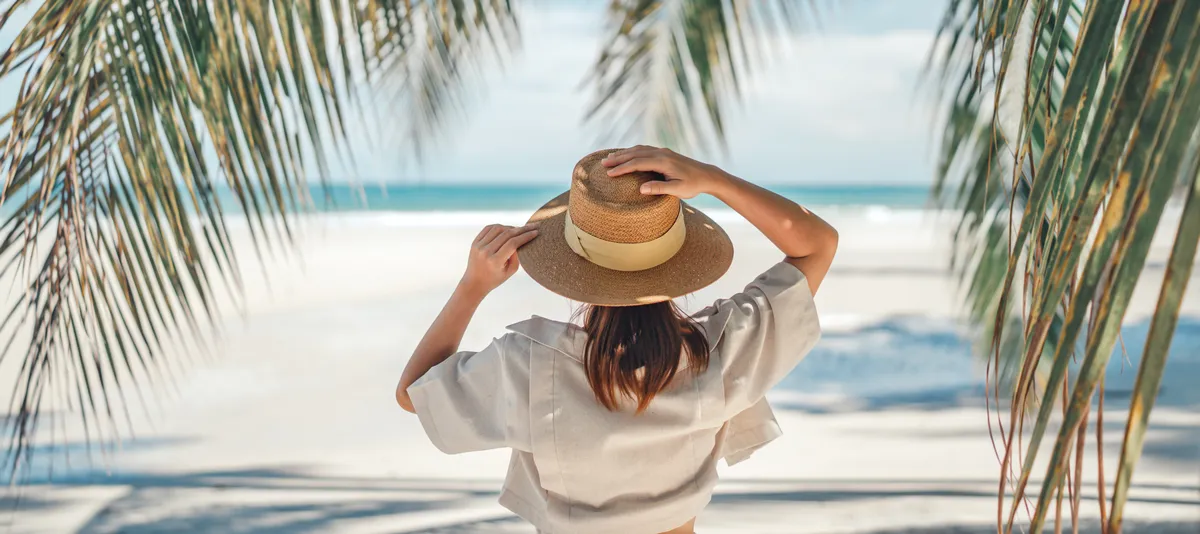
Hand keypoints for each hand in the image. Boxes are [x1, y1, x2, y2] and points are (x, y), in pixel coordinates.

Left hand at [461, 223, 538, 295]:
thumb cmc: (495, 279)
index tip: (536, 232)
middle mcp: (485, 252)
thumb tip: (521, 239)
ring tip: (519, 230)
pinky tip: (506, 229)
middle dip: (522, 229)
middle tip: (532, 226)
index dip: (526, 236)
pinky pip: (488, 228)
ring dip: (510, 227)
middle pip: (506, 234)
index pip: (513, 243)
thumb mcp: (510, 271)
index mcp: (495, 261)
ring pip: (498, 228)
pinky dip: (499, 226)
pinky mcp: (475, 242)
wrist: (474, 282)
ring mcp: (478, 246)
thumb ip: (517, 256)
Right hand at [601, 145, 729, 198]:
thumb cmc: (693, 185)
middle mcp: (661, 153)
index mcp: (663, 162)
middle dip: (618, 158)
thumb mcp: (678, 190)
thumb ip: (660, 188)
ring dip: (623, 153)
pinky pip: (644, 150)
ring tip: (609, 158)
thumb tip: (641, 189)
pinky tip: (626, 155)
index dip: (622, 168)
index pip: (637, 163)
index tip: (609, 173)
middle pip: (635, 154)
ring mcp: (663, 151)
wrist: (707, 175)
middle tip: (602, 163)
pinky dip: (632, 152)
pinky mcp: (664, 153)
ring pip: (639, 150)